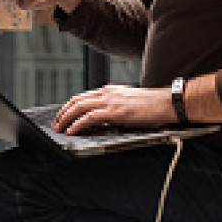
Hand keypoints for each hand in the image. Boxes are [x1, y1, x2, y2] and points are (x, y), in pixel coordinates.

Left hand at [52, 85, 172, 134]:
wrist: (165, 102)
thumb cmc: (152, 105)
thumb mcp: (128, 102)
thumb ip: (114, 107)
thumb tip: (103, 120)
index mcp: (109, 90)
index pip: (83, 96)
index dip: (69, 106)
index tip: (63, 115)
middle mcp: (106, 93)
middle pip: (76, 100)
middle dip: (63, 112)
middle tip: (56, 123)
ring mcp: (110, 101)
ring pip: (79, 107)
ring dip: (66, 118)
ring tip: (59, 128)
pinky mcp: (114, 112)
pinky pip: (89, 118)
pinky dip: (77, 124)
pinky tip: (72, 131)